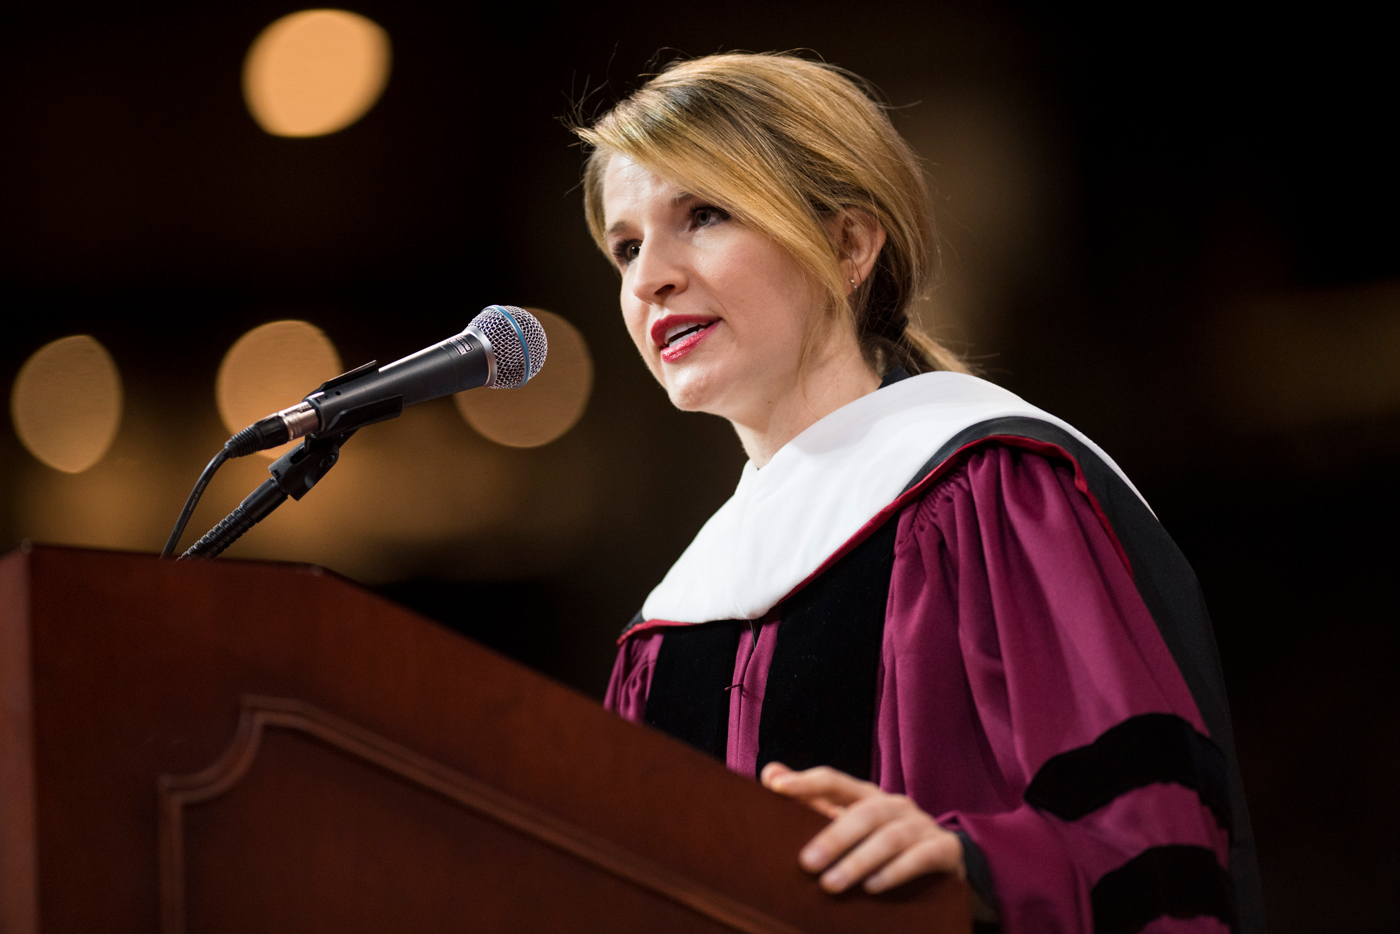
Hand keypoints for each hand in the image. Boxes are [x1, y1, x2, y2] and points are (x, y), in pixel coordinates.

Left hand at [761, 762, 965, 894]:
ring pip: (889, 838)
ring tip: (832, 884)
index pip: (834, 781)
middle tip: (806, 863)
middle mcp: (895, 804)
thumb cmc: (880, 840)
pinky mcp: (944, 849)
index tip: (776, 788)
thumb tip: (770, 773)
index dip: (807, 782)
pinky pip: (920, 858)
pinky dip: (895, 872)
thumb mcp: (847, 821)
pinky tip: (873, 888)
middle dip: (833, 838)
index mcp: (867, 795)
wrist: (943, 859)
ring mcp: (921, 825)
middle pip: (863, 813)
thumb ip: (811, 801)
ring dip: (859, 862)